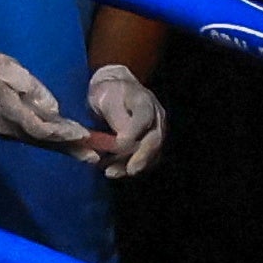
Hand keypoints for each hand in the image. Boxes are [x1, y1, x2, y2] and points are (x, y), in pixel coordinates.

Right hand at [0, 41, 97, 151]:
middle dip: (70, 149)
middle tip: (95, 157)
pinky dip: (50, 142)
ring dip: (63, 149)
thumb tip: (51, 108)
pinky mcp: (4, 130)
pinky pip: (31, 139)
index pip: (41, 128)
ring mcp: (5, 132)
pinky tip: (64, 143)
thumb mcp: (5, 66)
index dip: (63, 134)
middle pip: (44, 143)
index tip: (83, 134)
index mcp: (9, 111)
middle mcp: (8, 128)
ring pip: (39, 143)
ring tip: (87, 155)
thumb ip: (30, 86)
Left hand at [81, 60, 166, 178]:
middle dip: (141, 158)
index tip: (117, 145)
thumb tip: (123, 141)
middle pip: (154, 140)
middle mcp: (156, 117)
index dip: (132, 135)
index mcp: (144, 101)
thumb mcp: (105, 98)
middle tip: (128, 170)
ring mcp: (157, 131)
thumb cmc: (107, 93)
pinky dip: (131, 167)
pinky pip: (147, 160)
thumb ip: (115, 117)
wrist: (115, 91)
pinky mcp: (153, 144)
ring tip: (111, 172)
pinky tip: (115, 170)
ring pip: (152, 154)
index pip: (144, 120)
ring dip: (132, 166)